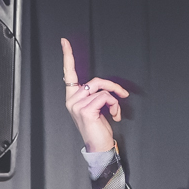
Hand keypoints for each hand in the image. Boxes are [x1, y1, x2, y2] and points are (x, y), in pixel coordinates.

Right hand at [62, 38, 128, 152]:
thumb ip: (95, 94)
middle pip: (95, 81)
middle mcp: (71, 100)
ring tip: (115, 111)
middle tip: (123, 94)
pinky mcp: (85, 111)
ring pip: (101, 88)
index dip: (67, 56)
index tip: (64, 41)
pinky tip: (114, 116)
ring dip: (114, 99)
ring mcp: (77, 105)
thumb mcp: (96, 107)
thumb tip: (104, 87)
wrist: (99, 147)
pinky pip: (105, 97)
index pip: (68, 73)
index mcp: (72, 97)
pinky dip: (114, 105)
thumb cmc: (98, 128)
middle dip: (113, 87)